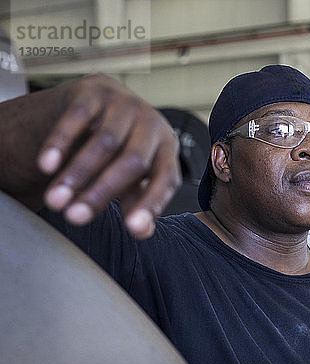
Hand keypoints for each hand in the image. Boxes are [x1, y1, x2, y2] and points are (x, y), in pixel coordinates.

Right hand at [38, 74, 180, 238]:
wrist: (104, 101)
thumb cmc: (125, 147)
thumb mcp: (137, 175)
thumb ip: (139, 202)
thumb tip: (142, 231)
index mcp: (168, 149)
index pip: (166, 178)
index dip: (152, 203)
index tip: (133, 228)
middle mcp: (152, 124)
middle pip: (132, 161)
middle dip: (101, 192)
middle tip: (75, 217)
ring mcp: (125, 104)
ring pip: (104, 142)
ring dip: (77, 174)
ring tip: (55, 200)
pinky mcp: (96, 92)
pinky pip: (78, 118)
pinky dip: (60, 143)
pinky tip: (46, 165)